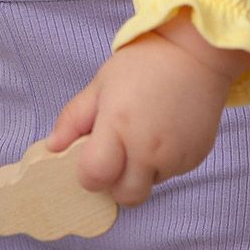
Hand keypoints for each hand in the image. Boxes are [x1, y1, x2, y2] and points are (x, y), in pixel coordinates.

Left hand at [44, 8, 249, 206]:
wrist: (197, 53)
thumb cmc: (143, 66)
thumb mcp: (99, 86)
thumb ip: (73, 119)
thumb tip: (53, 147)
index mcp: (119, 127)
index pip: (95, 177)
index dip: (89, 175)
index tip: (91, 159)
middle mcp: (149, 148)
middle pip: (125, 196)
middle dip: (115, 184)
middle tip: (116, 157)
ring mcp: (176, 156)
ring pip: (149, 186)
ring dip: (140, 173)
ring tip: (142, 138)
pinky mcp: (195, 158)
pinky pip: (171, 174)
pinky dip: (162, 163)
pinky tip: (163, 134)